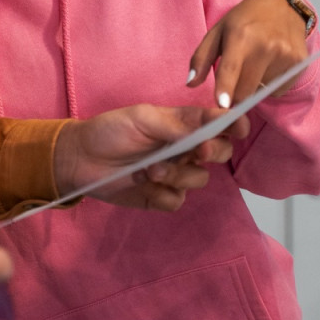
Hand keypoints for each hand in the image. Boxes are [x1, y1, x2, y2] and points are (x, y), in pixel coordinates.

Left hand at [54, 104, 249, 211]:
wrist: (81, 160)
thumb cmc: (110, 131)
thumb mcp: (142, 117)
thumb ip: (176, 123)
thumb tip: (209, 128)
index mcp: (182, 125)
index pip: (216, 124)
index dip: (232, 125)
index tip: (237, 127)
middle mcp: (183, 149)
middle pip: (219, 154)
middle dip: (212, 153)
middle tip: (198, 151)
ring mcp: (174, 175)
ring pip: (198, 180)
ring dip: (177, 175)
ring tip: (149, 169)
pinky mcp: (161, 197)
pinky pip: (177, 201)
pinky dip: (162, 194)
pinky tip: (142, 183)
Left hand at [187, 0, 308, 107]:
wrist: (283, 6)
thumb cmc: (244, 20)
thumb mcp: (217, 32)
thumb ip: (201, 58)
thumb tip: (190, 83)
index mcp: (241, 36)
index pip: (231, 68)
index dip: (226, 88)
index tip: (222, 106)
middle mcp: (266, 46)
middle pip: (246, 90)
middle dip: (234, 95)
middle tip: (231, 88)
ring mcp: (286, 55)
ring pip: (261, 91)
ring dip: (254, 86)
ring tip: (255, 64)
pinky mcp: (299, 63)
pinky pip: (278, 89)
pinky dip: (270, 84)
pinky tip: (270, 65)